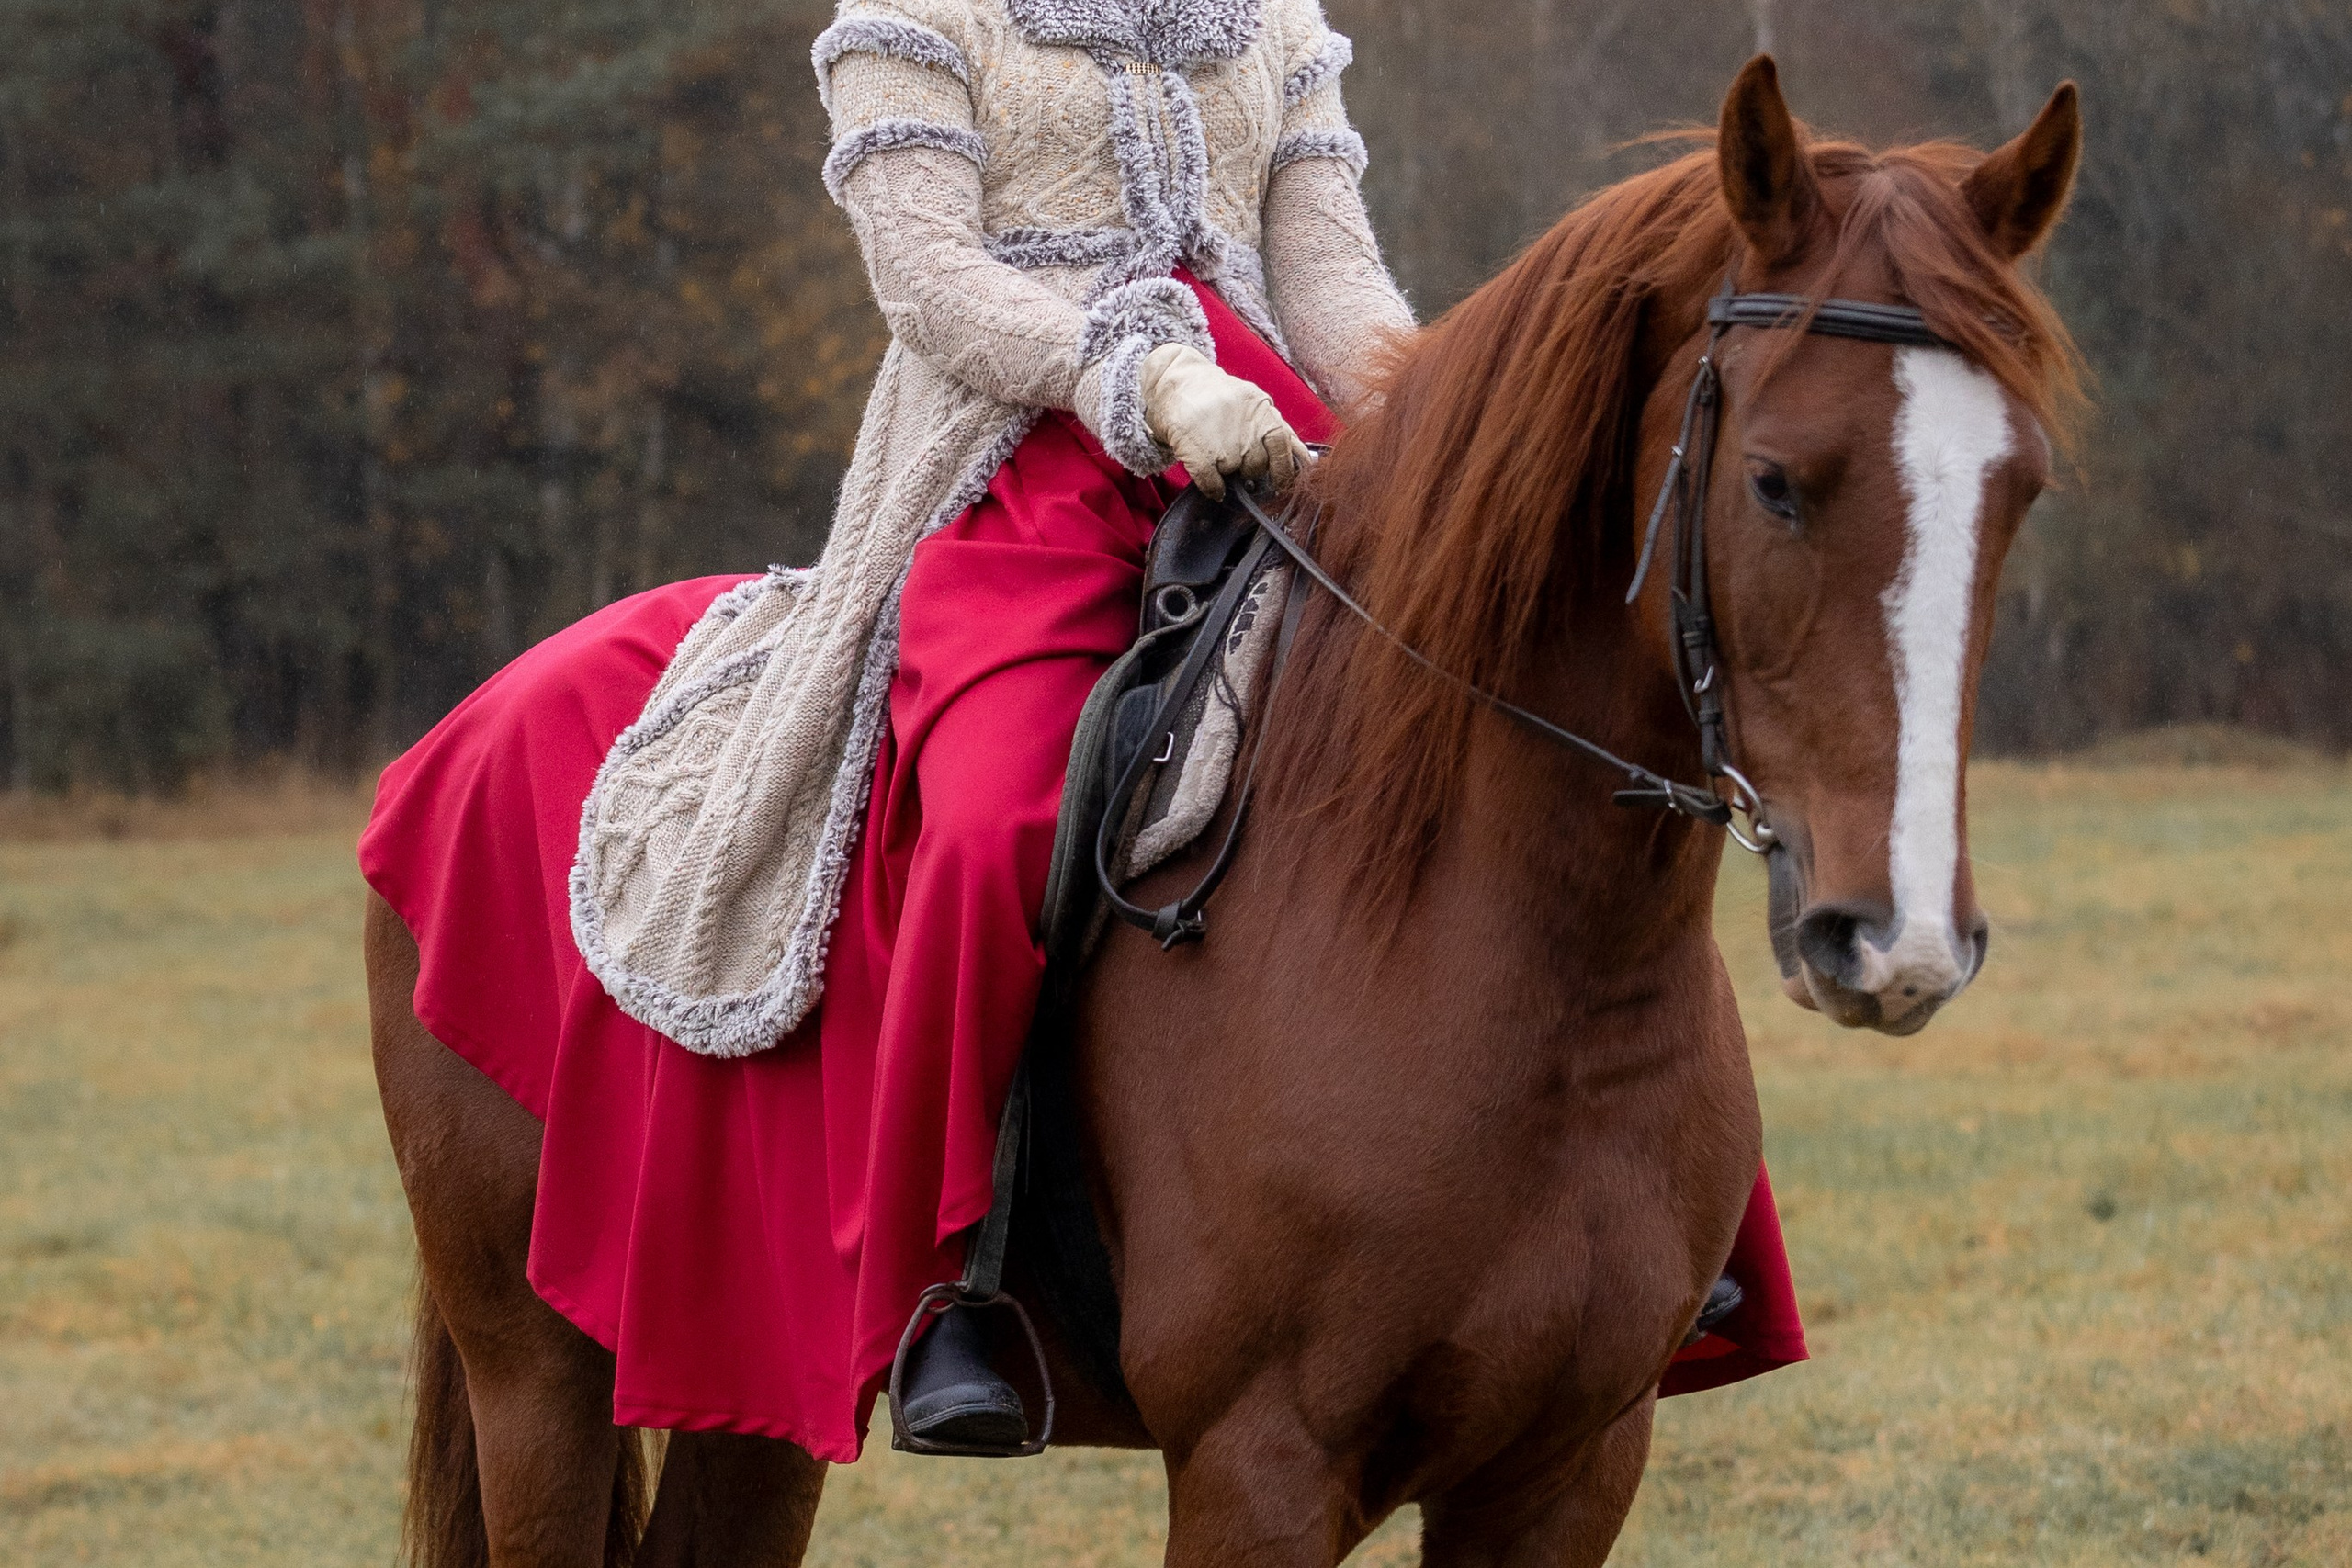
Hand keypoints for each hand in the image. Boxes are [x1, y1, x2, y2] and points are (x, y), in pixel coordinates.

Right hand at [1139, 344, 1311, 500]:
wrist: (1176, 382)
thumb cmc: (1217, 396)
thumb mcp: (1254, 403)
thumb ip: (1279, 430)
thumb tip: (1303, 461)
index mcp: (1265, 415)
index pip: (1286, 451)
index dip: (1285, 472)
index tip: (1282, 484)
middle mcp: (1249, 430)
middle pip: (1259, 467)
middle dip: (1249, 467)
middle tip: (1235, 454)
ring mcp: (1226, 444)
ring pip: (1236, 476)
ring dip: (1229, 473)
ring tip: (1218, 454)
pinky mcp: (1201, 456)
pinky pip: (1214, 485)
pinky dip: (1213, 488)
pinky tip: (1211, 480)